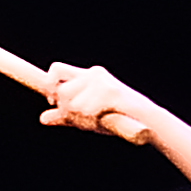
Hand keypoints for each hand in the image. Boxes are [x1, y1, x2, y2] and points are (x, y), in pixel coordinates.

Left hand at [38, 63, 162, 146]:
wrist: (148, 122)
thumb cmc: (117, 117)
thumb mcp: (87, 116)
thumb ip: (65, 115)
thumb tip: (42, 118)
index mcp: (88, 75)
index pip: (56, 69)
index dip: (49, 84)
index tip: (52, 99)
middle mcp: (94, 74)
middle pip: (61, 91)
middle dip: (66, 109)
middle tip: (82, 119)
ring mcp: (102, 82)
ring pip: (72, 104)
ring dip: (81, 118)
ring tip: (97, 120)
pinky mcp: (110, 92)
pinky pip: (86, 110)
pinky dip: (91, 121)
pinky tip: (104, 119)